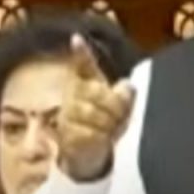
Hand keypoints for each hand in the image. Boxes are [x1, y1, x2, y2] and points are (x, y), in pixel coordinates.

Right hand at [56, 33, 135, 181]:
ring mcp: (67, 117)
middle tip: (120, 115)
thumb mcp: (114, 105)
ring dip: (110, 124)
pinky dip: (103, 139)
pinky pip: (92, 133)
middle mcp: (71, 98)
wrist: (86, 154)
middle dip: (115, 105)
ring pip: (94, 114)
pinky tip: (104, 140)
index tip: (77, 39)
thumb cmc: (102, 122)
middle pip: (96, 92)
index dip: (80, 53)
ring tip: (112, 130)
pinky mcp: (68, 137)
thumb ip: (123, 93)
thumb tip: (127, 85)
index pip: (81, 66)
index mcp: (82, 85)